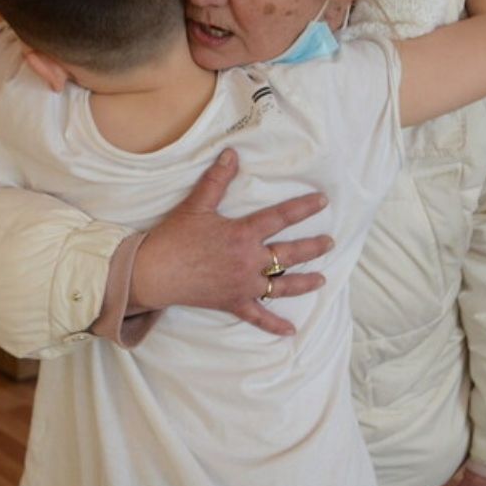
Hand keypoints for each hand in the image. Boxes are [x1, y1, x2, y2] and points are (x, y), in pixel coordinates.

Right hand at [133, 150, 333, 335]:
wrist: (154, 273)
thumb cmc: (175, 238)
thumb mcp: (196, 204)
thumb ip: (217, 179)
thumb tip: (232, 153)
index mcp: (243, 234)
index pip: (280, 218)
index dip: (303, 208)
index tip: (323, 202)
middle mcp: (249, 261)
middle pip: (289, 254)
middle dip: (313, 248)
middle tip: (330, 242)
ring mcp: (243, 285)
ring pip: (282, 286)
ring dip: (304, 282)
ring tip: (322, 279)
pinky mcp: (233, 303)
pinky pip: (258, 317)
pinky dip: (274, 325)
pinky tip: (290, 332)